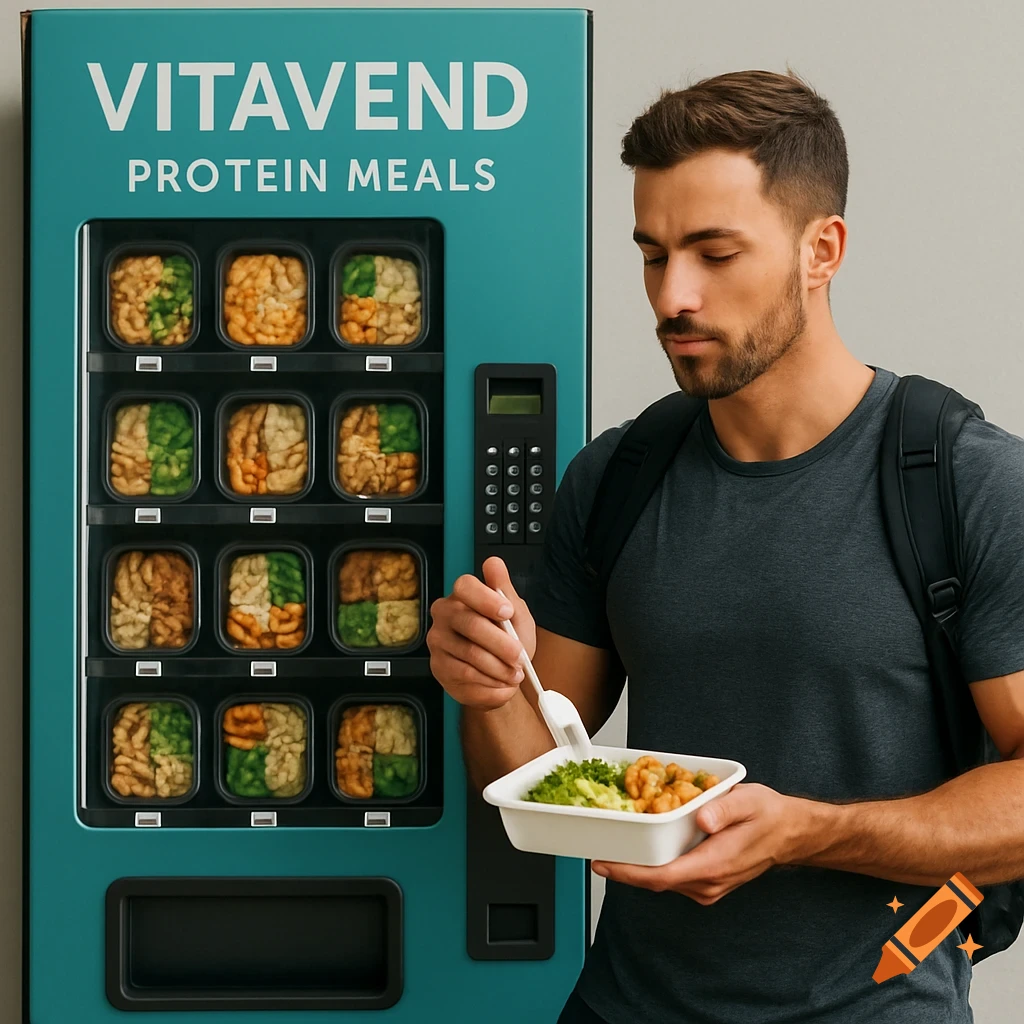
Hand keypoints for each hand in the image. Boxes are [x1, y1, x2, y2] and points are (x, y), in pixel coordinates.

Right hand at [427, 556, 536, 709]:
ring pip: (470, 654)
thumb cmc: (507, 640)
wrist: (501, 674)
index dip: (486, 599)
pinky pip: (465, 675)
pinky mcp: (438, 667)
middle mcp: (444, 614)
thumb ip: (505, 590)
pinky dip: (489, 682)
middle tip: (519, 656)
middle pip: (470, 624)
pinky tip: (500, 683)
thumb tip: (493, 564)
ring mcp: (438, 641)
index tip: (507, 613)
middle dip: (501, 643)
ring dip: (498, 667)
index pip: (465, 586)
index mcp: (463, 595)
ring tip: (514, 673)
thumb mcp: (516, 614)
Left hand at [592, 783, 807, 904]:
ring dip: (637, 867)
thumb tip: (701, 818)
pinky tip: (640, 849)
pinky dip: (653, 864)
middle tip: (595, 851)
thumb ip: (724, 809)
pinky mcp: (705, 882)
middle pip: (655, 880)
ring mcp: (706, 886)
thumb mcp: (748, 802)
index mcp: (714, 865)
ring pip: (662, 880)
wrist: (789, 834)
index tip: (603, 864)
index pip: (662, 876)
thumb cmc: (768, 816)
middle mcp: (707, 883)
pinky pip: (672, 876)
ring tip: (611, 848)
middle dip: (624, 868)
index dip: (628, 873)